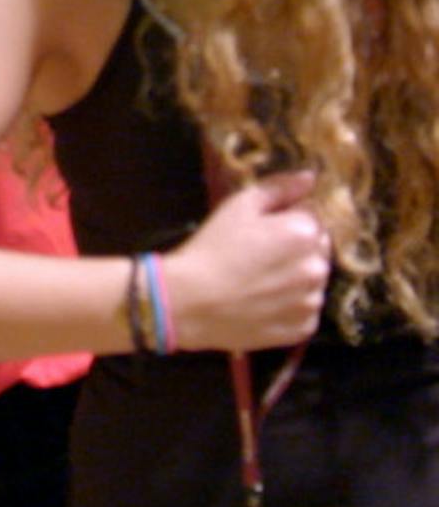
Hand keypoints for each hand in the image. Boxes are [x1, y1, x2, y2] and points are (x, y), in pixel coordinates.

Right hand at [161, 171, 330, 351]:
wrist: (187, 302)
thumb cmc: (211, 248)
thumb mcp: (238, 207)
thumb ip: (279, 188)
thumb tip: (310, 177)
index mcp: (305, 232)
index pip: (312, 217)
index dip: (285, 221)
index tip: (260, 233)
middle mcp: (319, 267)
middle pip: (317, 250)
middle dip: (295, 250)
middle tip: (257, 258)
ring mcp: (312, 301)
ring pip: (312, 282)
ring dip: (295, 280)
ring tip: (258, 284)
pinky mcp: (303, 328)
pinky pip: (304, 312)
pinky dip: (289, 308)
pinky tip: (261, 304)